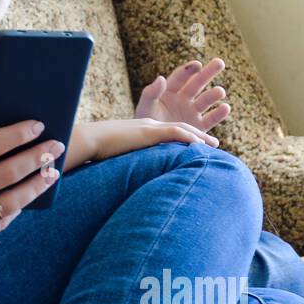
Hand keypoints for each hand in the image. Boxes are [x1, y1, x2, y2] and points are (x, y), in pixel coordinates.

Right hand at [0, 113, 63, 251]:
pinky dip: (16, 206)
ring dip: (37, 185)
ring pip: (13, 202)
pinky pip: (1, 222)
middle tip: (56, 146)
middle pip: (9, 173)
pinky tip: (27, 192)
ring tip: (51, 172)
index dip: (18, 134)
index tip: (38, 125)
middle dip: (38, 157)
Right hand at [94, 118, 218, 159]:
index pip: (169, 133)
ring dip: (200, 136)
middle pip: (180, 128)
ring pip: (182, 128)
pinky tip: (202, 145)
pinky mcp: (148, 131)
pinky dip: (190, 137)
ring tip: (214, 145)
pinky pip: (175, 132)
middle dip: (199, 135)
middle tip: (214, 145)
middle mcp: (149, 126)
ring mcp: (149, 127)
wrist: (88, 140)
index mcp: (143, 132)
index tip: (198, 148)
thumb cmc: (98, 152)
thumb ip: (132, 163)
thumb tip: (135, 178)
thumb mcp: (119, 157)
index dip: (186, 138)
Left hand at [135, 57, 230, 131]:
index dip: (188, 71)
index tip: (197, 64)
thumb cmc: (145, 125)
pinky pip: (211, 119)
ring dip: (214, 94)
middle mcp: (183, 99)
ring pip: (206, 100)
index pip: (180, 77)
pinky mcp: (199, 127)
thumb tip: (161, 78)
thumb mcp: (145, 108)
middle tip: (219, 62)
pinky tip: (225, 107)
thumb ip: (151, 93)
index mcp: (169, 92)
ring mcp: (192, 112)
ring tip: (220, 91)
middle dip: (208, 73)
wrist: (151, 147)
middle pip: (197, 83)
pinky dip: (219, 114)